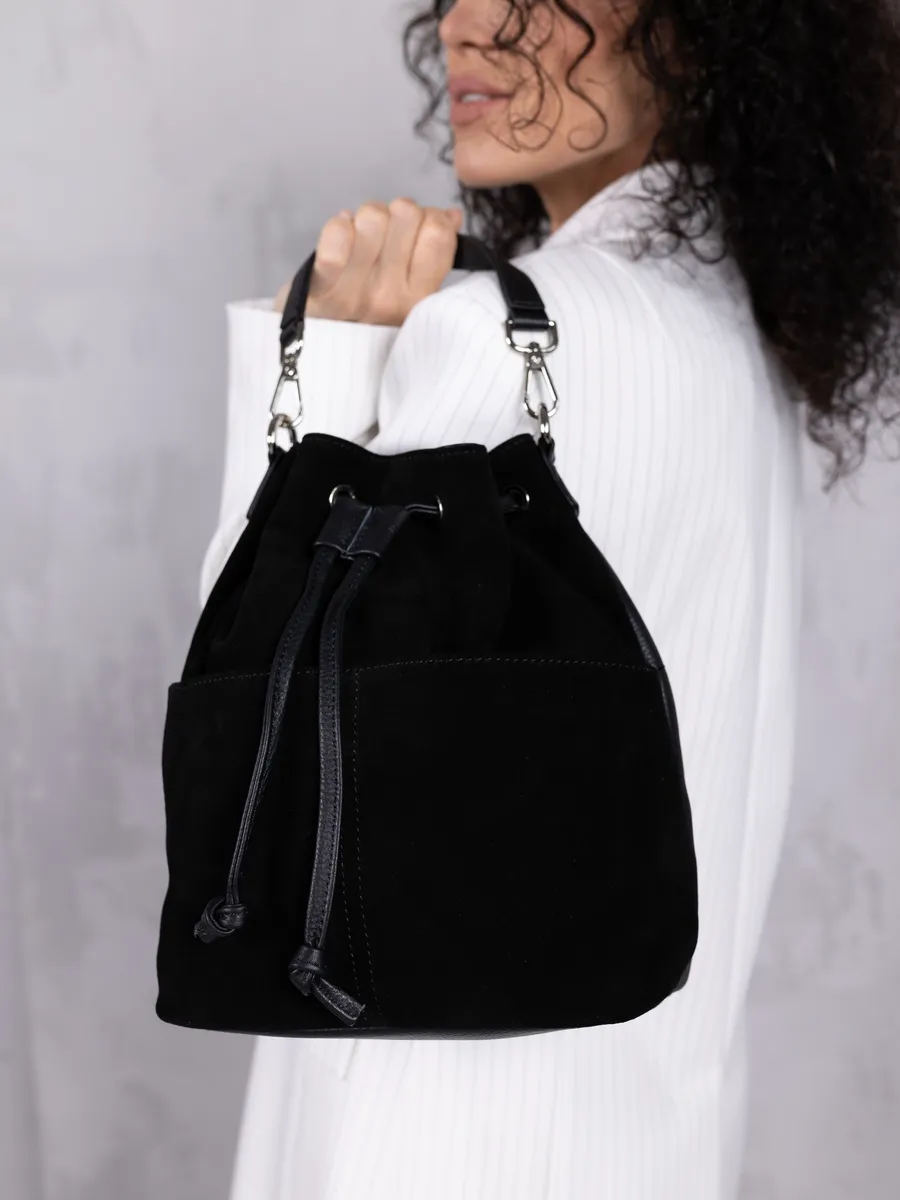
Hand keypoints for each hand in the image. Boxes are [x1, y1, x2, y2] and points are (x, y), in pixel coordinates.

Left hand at [273, 198, 463, 324]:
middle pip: (407, 214)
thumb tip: (451, 216)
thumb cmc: (364, 322)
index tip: (416, 231)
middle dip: (395, 215)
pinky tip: (338, 242)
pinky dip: (338, 227)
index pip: (439, 235)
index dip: (430, 218)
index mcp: (419, 301)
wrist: (316, 360)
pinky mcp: (319, 286)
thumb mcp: (408, 299)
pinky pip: (337, 235)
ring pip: (373, 215)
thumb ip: (432, 256)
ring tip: (357, 243)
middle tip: (383, 238)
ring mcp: (355, 292)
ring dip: (364, 220)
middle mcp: (391, 298)